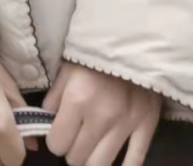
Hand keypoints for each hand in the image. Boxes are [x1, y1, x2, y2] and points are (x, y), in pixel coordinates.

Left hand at [41, 61, 159, 165]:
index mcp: (77, 99)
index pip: (57, 144)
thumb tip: (47, 122)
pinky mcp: (146, 126)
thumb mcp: (67, 68)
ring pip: (100, 165)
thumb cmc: (95, 53)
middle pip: (77, 159)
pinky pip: (134, 162)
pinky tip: (116, 162)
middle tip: (76, 137)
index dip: (55, 140)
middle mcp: (101, 117)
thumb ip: (54, 98)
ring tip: (92, 147)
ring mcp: (126, 124)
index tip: (59, 132)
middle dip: (72, 150)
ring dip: (91, 159)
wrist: (134, 38)